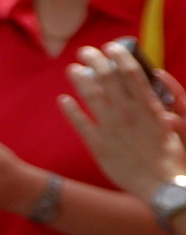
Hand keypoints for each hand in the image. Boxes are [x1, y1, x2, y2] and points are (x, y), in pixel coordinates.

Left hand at [61, 43, 185, 201]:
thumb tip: (155, 82)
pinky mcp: (100, 146)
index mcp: (149, 108)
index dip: (119, 56)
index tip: (111, 47)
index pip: (131, 73)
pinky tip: (63, 99)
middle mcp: (129, 115)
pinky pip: (81, 123)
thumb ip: (159, 104)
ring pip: (92, 96)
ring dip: (79, 79)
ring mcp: (113, 130)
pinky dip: (70, 110)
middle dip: (94, 61)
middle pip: (107, 79)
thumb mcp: (170, 126)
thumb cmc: (170, 157)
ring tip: (73, 69)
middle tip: (85, 52)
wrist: (165, 187)